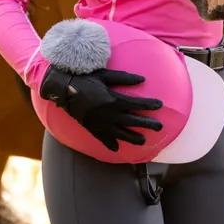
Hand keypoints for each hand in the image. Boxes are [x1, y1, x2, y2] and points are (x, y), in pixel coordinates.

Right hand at [40, 66, 162, 151]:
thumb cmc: (85, 78)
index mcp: (114, 100)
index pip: (136, 104)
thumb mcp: (105, 74)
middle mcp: (109, 114)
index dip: (149, 105)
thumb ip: (124, 78)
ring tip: (143, 141)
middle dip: (147, 124)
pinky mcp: (91, 128)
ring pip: (120, 133)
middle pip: (132, 121)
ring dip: (133, 137)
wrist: (63, 88)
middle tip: (160, 127)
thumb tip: (142, 79)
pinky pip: (102, 139)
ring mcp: (100, 123)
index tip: (160, 105)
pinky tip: (117, 148)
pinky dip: (110, 144)